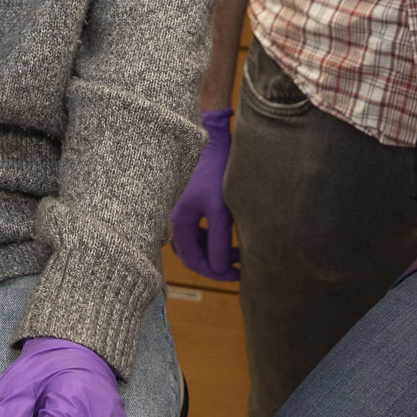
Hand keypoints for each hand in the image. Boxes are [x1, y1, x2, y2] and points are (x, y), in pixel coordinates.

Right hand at [167, 110, 237, 278]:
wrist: (214, 141)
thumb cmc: (216, 172)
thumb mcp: (221, 210)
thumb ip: (218, 242)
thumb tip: (218, 269)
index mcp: (180, 221)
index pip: (194, 260)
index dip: (215, 273)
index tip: (238, 275)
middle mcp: (178, 218)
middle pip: (193, 254)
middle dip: (215, 264)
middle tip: (239, 267)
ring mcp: (184, 210)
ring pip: (197, 243)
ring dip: (215, 251)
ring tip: (238, 252)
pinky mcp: (193, 203)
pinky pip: (200, 230)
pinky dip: (214, 239)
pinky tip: (230, 236)